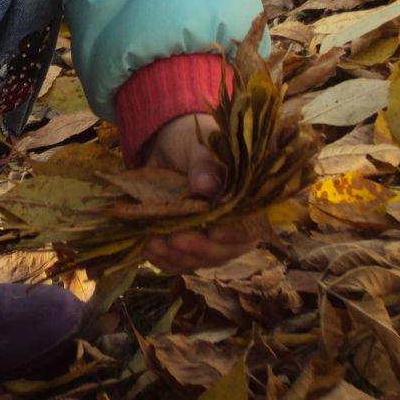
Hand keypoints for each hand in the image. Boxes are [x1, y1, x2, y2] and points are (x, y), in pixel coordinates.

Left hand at [141, 113, 253, 273]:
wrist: (167, 142)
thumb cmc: (193, 139)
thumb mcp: (199, 145)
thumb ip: (205, 164)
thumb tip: (208, 186)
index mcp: (247, 199)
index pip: (249, 226)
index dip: (235, 234)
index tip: (215, 232)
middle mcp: (233, 224)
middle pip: (224, 251)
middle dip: (199, 249)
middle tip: (174, 238)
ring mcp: (209, 237)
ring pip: (200, 260)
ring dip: (177, 257)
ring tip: (153, 244)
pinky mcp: (187, 242)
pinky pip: (180, 260)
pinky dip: (165, 260)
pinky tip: (149, 250)